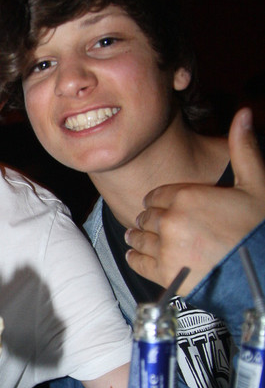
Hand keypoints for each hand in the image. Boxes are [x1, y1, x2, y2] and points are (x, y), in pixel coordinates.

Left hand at [124, 109, 264, 292]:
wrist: (261, 272)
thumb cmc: (259, 229)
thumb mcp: (256, 184)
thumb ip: (243, 148)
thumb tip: (244, 113)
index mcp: (187, 196)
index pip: (156, 195)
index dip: (160, 200)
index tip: (163, 205)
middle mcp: (171, 221)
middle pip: (146, 216)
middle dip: (151, 219)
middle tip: (154, 223)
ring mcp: (165, 249)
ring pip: (138, 238)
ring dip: (139, 237)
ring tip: (141, 238)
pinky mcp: (163, 274)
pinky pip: (136, 261)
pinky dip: (135, 258)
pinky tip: (138, 255)